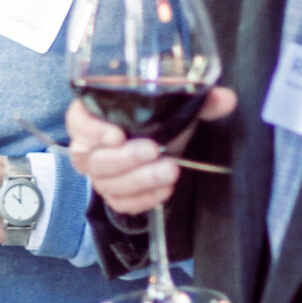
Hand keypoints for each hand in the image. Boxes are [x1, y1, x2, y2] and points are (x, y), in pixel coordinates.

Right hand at [67, 87, 237, 216]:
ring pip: (105, 184)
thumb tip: (224, 99)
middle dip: (124, 158)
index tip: (117, 135)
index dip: (92, 131)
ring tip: (170, 170)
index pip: (77, 122)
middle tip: (154, 151)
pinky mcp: (113, 194)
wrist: (161, 144)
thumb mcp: (176, 104)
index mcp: (96, 114)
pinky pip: (120, 203)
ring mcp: (100, 174)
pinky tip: (164, 190)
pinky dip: (142, 200)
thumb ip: (198, 100)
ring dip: (139, 180)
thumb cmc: (158, 118)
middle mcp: (91, 146)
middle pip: (91, 159)